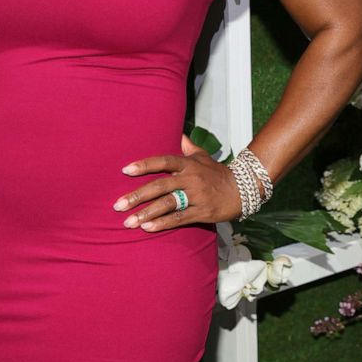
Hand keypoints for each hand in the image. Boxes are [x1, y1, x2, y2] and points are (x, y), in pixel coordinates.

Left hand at [113, 134, 241, 230]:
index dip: (144, 165)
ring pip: (167, 204)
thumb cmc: (217, 172)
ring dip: (146, 214)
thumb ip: (188, 147)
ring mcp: (196, 196)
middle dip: (137, 196)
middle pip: (160, 186)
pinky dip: (162, 223)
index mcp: (188, 164)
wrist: (243, 189)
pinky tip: (147, 228)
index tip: (125, 170)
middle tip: (118, 205)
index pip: (163, 161)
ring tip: (128, 222)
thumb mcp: (203, 156)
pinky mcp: (202, 212)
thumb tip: (179, 134)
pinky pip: (179, 219)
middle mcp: (190, 178)